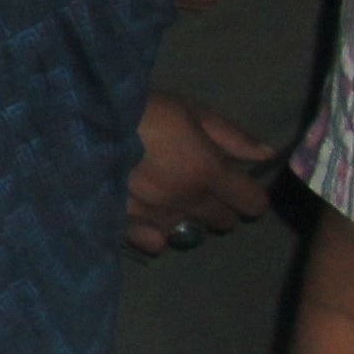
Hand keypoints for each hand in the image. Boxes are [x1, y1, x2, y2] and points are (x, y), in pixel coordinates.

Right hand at [126, 92, 278, 254]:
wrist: (86, 125)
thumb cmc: (144, 110)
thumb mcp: (192, 112)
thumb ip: (232, 137)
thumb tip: (267, 155)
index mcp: (209, 172)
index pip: (252, 202)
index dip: (251, 194)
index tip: (241, 184)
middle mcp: (188, 202)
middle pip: (223, 221)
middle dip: (221, 205)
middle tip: (204, 186)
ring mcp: (156, 217)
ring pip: (190, 233)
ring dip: (187, 218)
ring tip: (172, 199)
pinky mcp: (128, 224)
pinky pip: (155, 243)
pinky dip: (157, 233)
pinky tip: (150, 218)